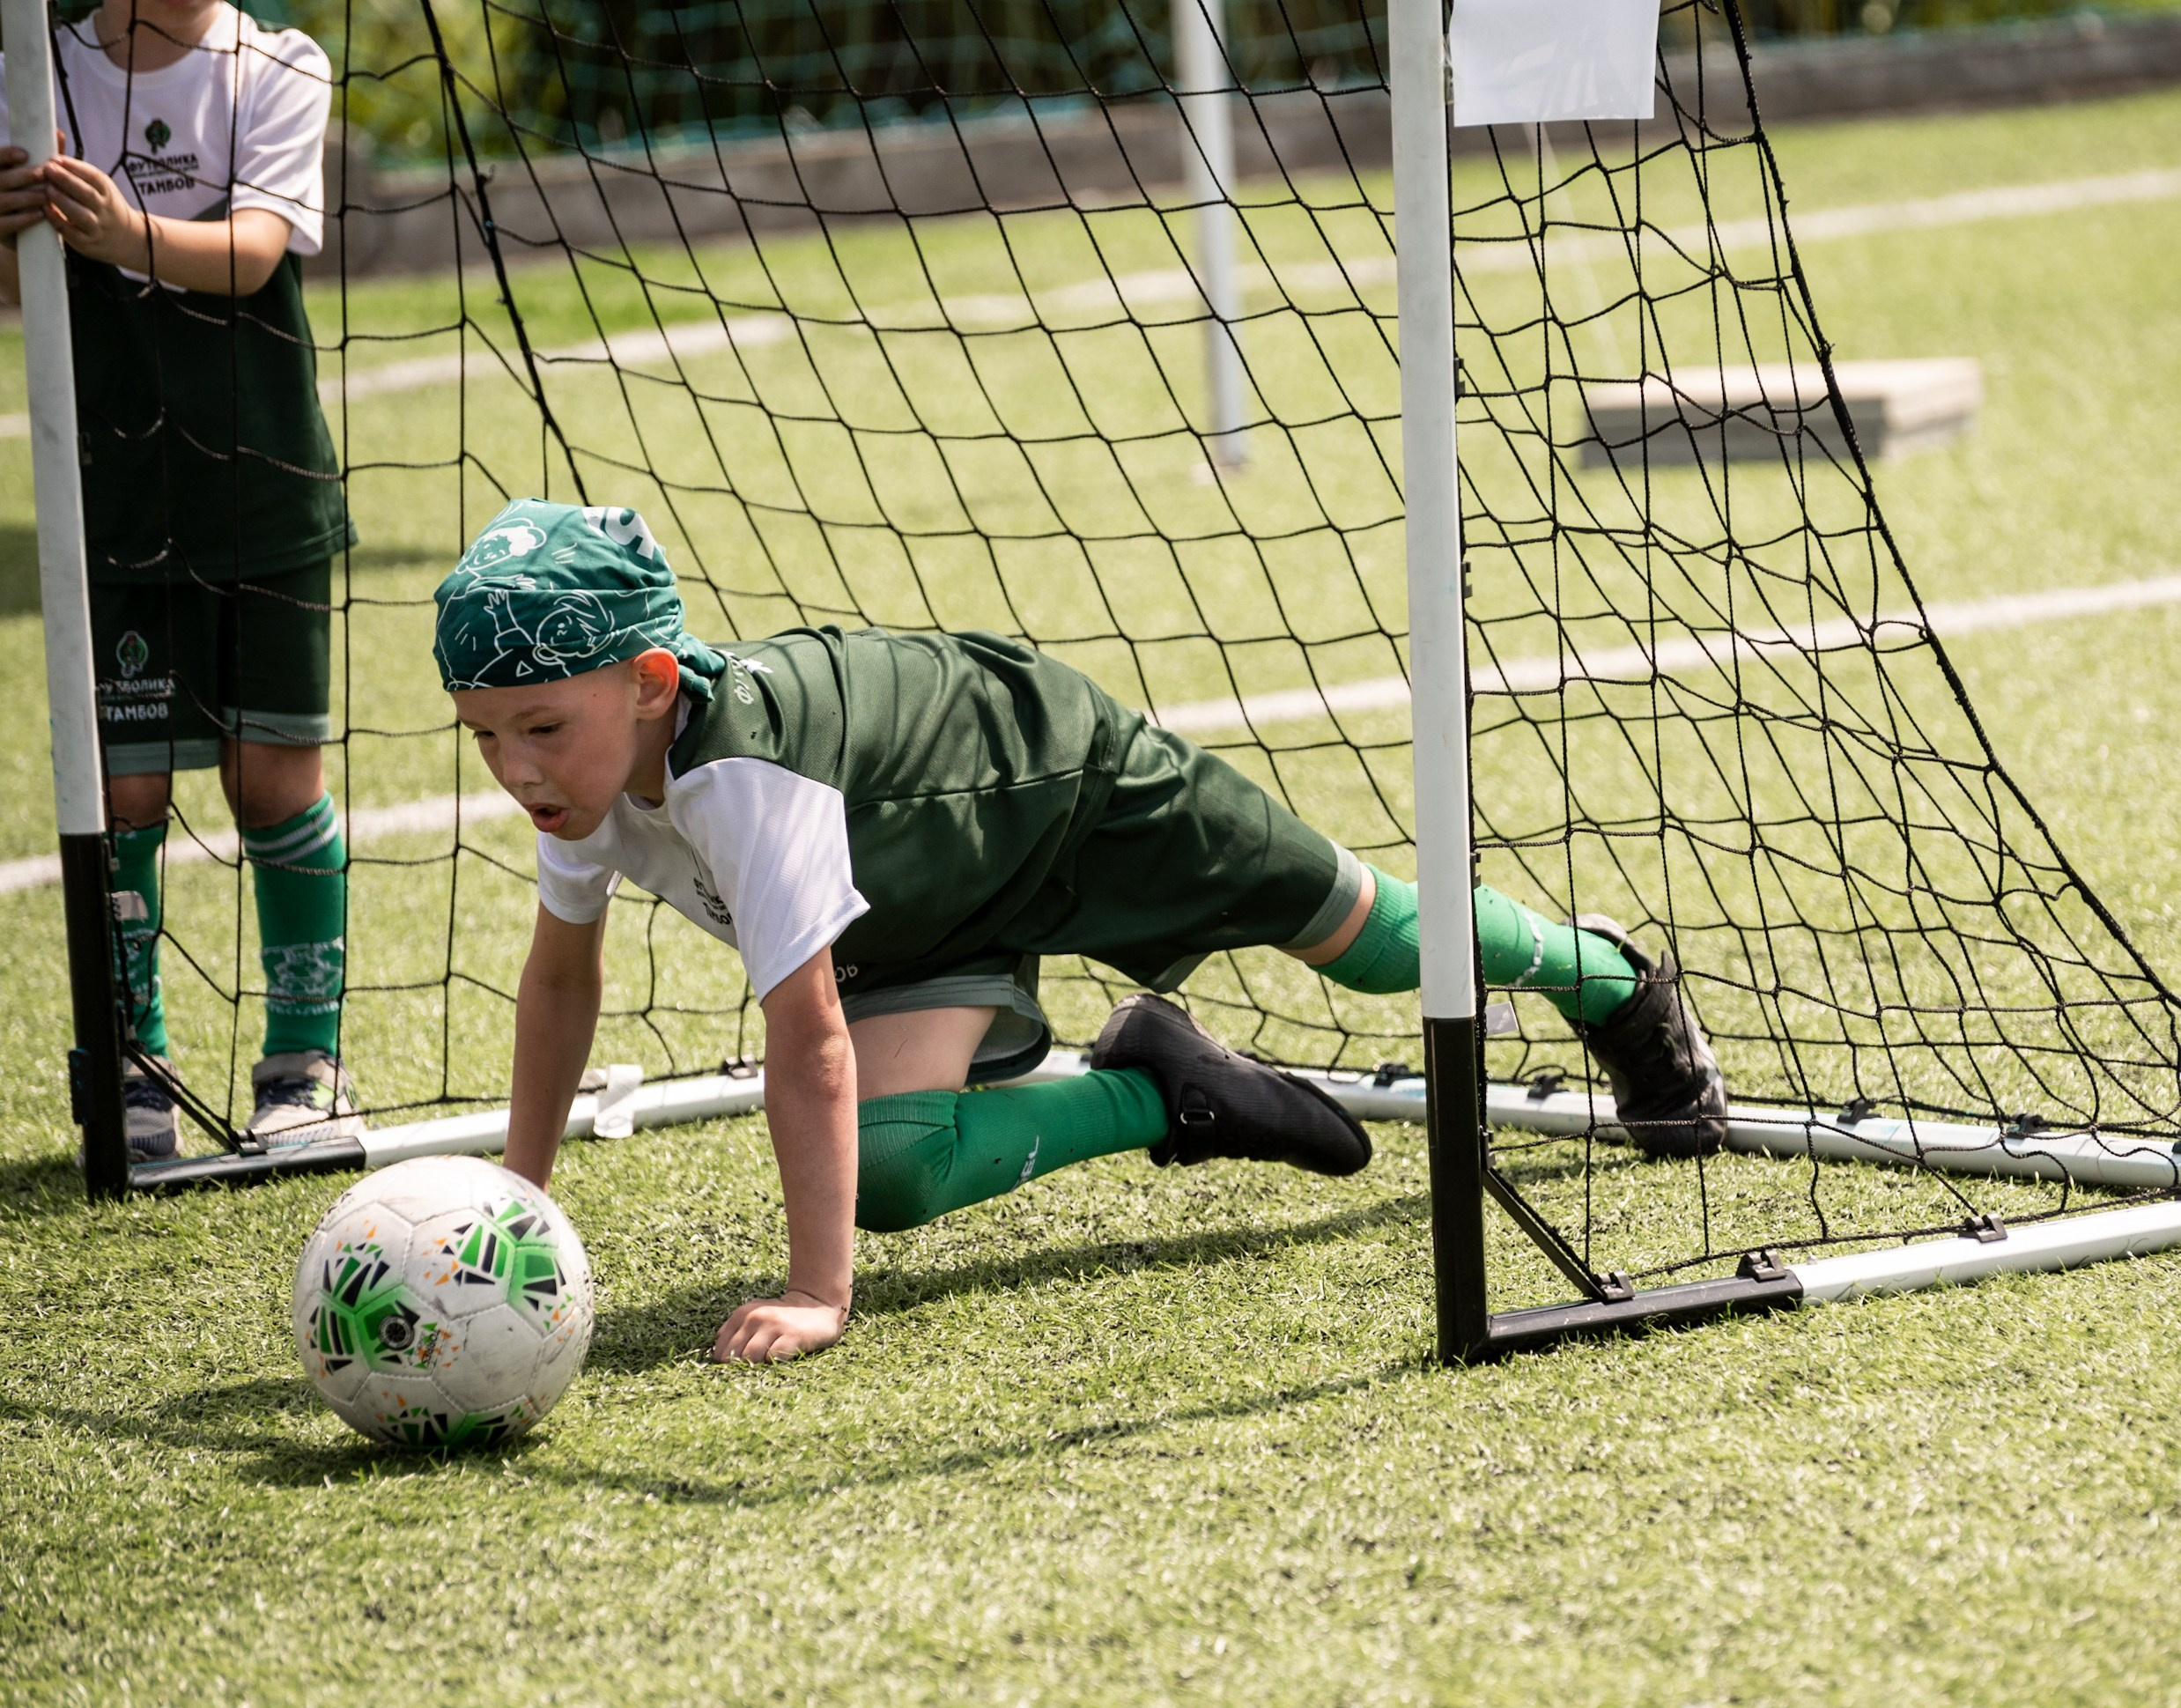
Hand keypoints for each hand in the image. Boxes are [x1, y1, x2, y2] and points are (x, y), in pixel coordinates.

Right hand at [0, 147, 45, 244]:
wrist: (18, 233)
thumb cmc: (27, 197)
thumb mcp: (33, 176)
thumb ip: (43, 158)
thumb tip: (59, 133)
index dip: (5, 155)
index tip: (24, 154)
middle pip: (0, 179)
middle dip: (23, 176)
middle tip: (44, 174)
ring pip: (4, 200)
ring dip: (27, 197)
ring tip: (47, 196)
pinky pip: (7, 223)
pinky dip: (24, 219)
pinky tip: (40, 215)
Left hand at [39, 154, 147, 266]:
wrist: (128, 239)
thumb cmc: (105, 206)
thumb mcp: (99, 185)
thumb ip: (74, 164)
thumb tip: (57, 133)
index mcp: (107, 192)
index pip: (94, 177)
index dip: (74, 167)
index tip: (56, 159)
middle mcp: (105, 209)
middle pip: (86, 194)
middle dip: (66, 180)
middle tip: (47, 169)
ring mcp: (97, 227)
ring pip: (80, 214)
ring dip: (62, 200)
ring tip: (47, 189)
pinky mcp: (87, 243)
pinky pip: (72, 232)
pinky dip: (58, 220)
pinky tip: (45, 209)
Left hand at [713, 1289, 847, 1363]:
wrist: (818, 1305)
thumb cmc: (782, 1316)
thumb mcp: (754, 1314)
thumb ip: (734, 1328)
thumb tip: (716, 1348)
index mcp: (742, 1314)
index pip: (721, 1351)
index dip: (727, 1365)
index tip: (739, 1369)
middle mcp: (755, 1317)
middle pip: (733, 1357)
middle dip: (741, 1367)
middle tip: (754, 1368)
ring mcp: (774, 1325)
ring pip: (750, 1359)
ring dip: (758, 1366)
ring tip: (768, 1362)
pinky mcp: (793, 1336)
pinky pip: (773, 1358)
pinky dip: (775, 1363)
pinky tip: (782, 1358)